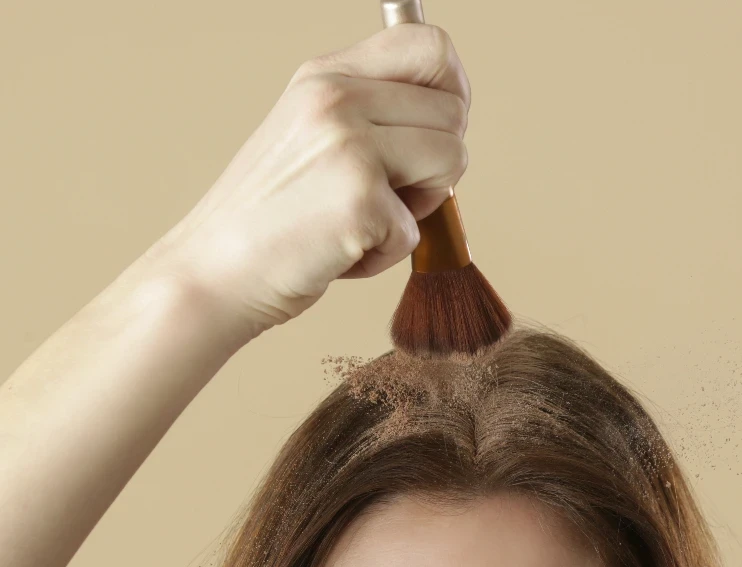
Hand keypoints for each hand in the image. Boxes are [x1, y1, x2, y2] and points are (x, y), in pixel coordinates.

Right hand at [148, 24, 469, 336]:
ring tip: (362, 218)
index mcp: (325, 75)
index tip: (438, 128)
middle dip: (438, 162)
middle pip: (455, 111)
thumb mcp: (311, 133)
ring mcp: (349, 146)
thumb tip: (453, 112)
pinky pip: (417, 230)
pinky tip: (338, 251)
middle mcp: (336, 98)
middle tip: (387, 192)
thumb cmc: (271, 216)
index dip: (453, 89)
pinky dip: (384, 254)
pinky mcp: (360, 200)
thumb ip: (372, 111)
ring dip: (420, 206)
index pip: (430, 45)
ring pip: (453, 160)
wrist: (214, 273)